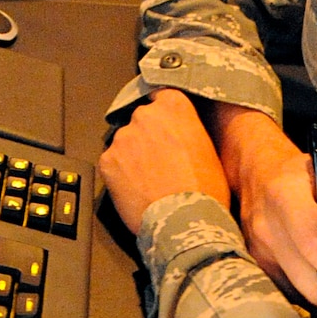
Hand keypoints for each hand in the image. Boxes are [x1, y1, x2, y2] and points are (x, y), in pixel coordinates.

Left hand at [98, 88, 230, 233]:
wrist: (184, 221)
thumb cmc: (205, 191)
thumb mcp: (208, 149)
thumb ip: (188, 130)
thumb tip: (179, 135)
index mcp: (174, 106)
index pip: (161, 96)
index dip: (163, 114)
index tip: (164, 125)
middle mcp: (145, 115)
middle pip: (141, 120)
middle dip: (148, 137)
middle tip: (161, 162)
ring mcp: (123, 137)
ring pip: (125, 142)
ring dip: (133, 156)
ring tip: (150, 180)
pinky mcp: (107, 160)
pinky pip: (112, 163)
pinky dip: (120, 173)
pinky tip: (137, 188)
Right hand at [216, 106, 316, 317]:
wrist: (254, 176)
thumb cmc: (300, 175)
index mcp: (286, 199)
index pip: (315, 244)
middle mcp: (266, 229)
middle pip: (309, 281)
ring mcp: (257, 252)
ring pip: (300, 294)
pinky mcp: (256, 268)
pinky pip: (289, 293)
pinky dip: (312, 295)